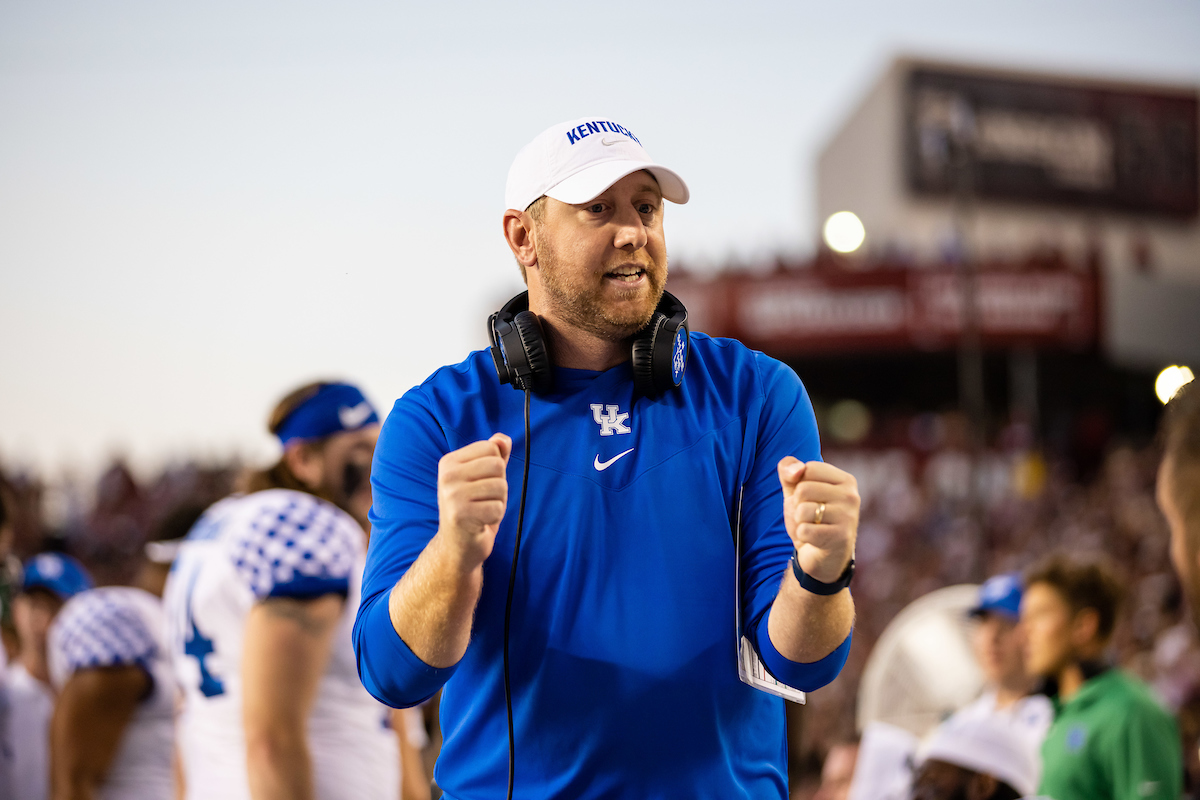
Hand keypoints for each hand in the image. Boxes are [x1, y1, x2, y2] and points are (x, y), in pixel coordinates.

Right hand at [437, 433, 511, 565]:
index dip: (496, 468)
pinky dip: (495, 517)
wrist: (458, 546)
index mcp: (449, 462)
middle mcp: (447, 475)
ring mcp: (452, 495)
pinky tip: (481, 522)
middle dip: (499, 485)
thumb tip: (503, 439)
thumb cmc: (474, 508)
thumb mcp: (483, 478)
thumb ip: (494, 456)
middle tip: (483, 500)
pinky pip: (498, 508)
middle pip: (498, 465)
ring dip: (498, 502)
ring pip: (500, 486)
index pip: (491, 448)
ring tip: (482, 510)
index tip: (481, 484)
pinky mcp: (460, 514)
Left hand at [777, 458, 859, 584]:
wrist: (821, 556)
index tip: (811, 498)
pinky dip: (802, 536)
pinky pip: (804, 530)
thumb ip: (789, 470)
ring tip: (813, 526)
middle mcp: (851, 496)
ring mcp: (848, 517)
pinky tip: (814, 539)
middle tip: (811, 516)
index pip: (808, 468)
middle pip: (803, 489)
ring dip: (800, 521)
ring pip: (802, 510)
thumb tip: (797, 469)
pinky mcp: (840, 537)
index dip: (799, 484)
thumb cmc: (810, 518)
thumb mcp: (795, 490)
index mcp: (845, 480)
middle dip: (798, 505)